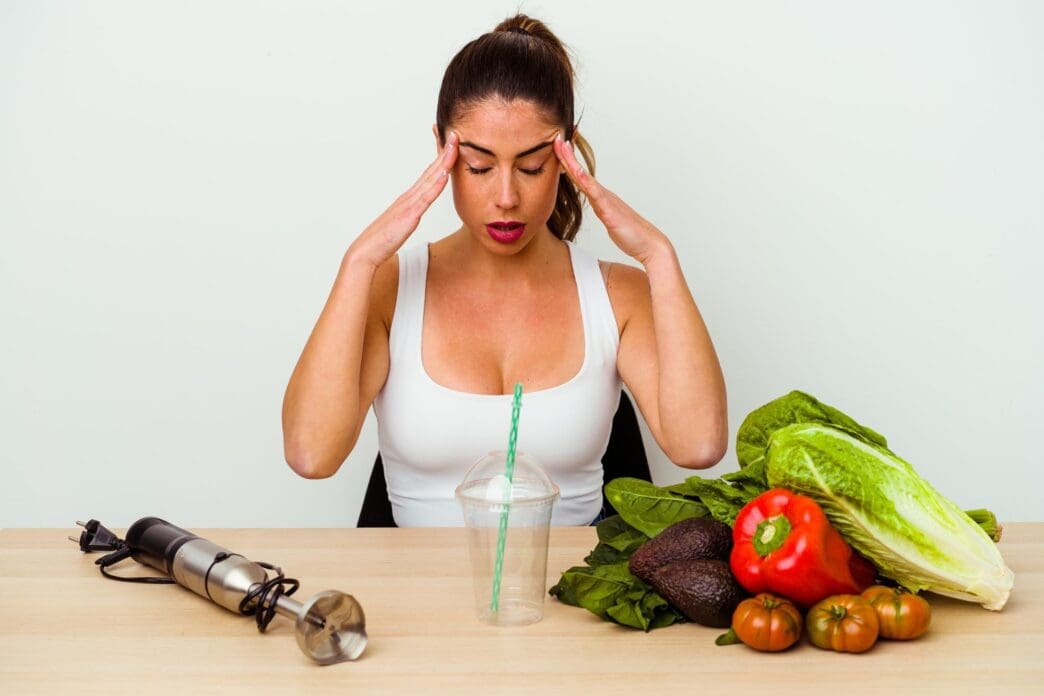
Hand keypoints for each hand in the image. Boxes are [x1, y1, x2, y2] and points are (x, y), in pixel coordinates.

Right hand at [347, 131, 458, 268]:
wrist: (366, 251)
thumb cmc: (383, 241)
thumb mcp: (402, 224)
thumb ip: (411, 215)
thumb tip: (418, 211)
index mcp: (409, 198)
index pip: (428, 173)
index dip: (440, 157)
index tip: (449, 142)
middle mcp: (409, 196)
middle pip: (431, 169)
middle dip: (444, 150)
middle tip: (454, 133)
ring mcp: (409, 204)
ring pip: (430, 177)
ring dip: (443, 160)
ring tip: (454, 143)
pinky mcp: (409, 215)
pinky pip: (425, 197)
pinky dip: (436, 184)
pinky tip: (444, 173)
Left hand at [553, 133, 669, 264]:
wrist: (650, 245)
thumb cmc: (632, 235)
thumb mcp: (612, 222)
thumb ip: (604, 212)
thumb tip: (599, 207)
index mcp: (601, 197)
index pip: (581, 176)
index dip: (569, 161)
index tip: (560, 147)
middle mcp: (603, 194)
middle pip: (580, 171)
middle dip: (567, 154)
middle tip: (557, 136)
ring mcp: (606, 200)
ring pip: (584, 177)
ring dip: (572, 161)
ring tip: (562, 145)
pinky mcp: (608, 210)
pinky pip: (594, 192)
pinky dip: (584, 180)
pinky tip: (576, 170)